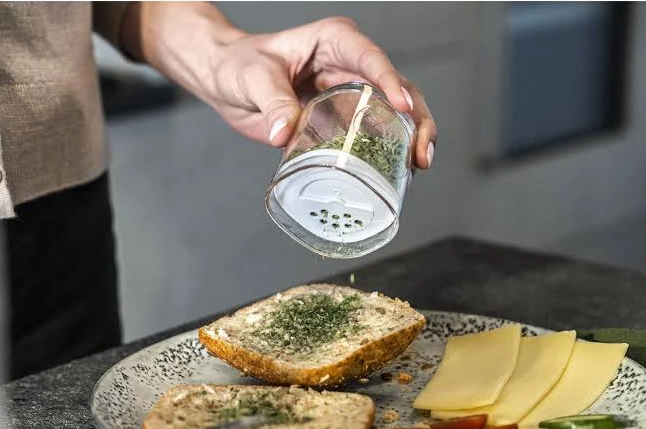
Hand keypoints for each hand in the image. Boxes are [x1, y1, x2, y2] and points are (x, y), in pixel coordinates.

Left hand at [206, 17, 436, 168]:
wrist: (224, 78)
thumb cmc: (239, 63)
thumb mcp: (254, 77)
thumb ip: (273, 102)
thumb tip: (285, 132)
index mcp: (334, 41)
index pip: (370, 58)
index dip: (391, 82)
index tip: (403, 107)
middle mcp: (349, 64)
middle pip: (396, 87)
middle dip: (416, 118)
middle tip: (420, 149)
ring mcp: (348, 92)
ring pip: (392, 112)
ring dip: (410, 137)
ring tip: (418, 163)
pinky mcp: (340, 118)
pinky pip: (369, 133)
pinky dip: (386, 151)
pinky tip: (397, 170)